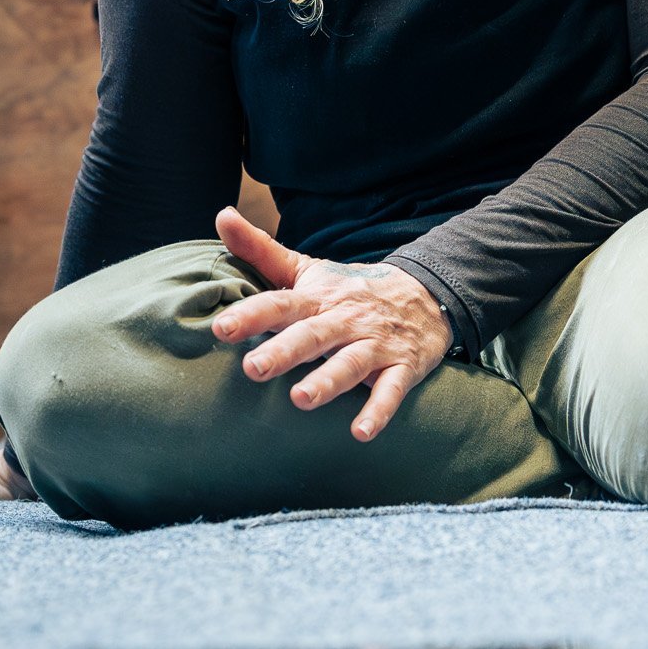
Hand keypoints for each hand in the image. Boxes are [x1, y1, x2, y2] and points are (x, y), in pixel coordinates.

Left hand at [210, 207, 452, 442]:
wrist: (427, 293)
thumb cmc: (350, 289)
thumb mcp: (307, 268)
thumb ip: (261, 249)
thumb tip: (221, 215)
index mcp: (318, 298)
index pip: (281, 303)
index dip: (252, 314)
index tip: (221, 328)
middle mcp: (345, 319)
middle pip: (313, 334)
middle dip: (284, 351)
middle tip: (253, 368)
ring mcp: (375, 342)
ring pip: (350, 362)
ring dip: (328, 381)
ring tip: (302, 399)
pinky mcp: (402, 365)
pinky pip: (391, 390)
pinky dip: (379, 410)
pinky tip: (361, 432)